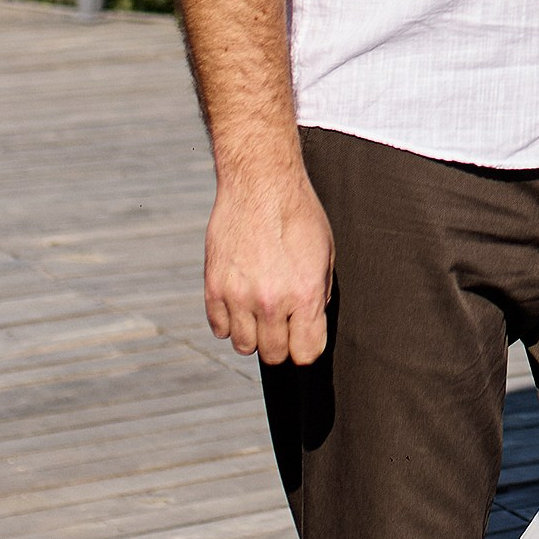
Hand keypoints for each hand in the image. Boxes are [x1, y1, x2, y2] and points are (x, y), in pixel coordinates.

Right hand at [203, 156, 334, 364]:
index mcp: (305, 295)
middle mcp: (271, 301)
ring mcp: (238, 296)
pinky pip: (219, 327)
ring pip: (243, 346)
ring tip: (260, 313)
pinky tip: (240, 303)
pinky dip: (229, 321)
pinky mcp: (213, 286)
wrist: (260, 184)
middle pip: (273, 354)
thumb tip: (310, 323)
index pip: (305, 353)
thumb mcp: (324, 255)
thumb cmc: (298, 215)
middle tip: (282, 324)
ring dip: (253, 335)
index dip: (306, 348)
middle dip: (281, 344)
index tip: (304, 338)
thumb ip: (317, 296)